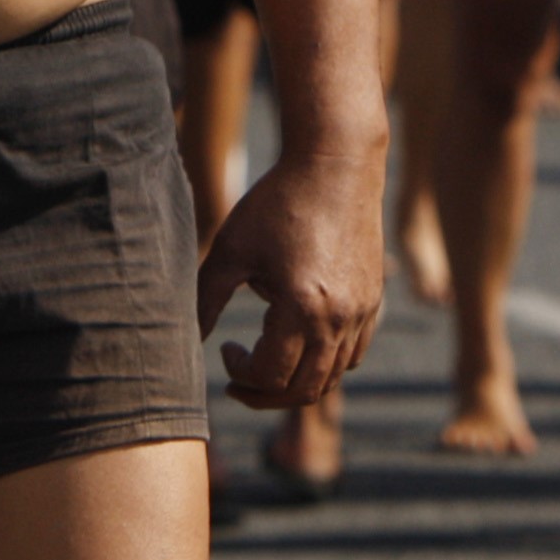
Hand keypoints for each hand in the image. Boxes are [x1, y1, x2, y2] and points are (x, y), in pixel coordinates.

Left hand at [196, 146, 385, 408]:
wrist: (336, 164)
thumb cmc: (277, 201)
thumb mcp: (231, 249)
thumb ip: (206, 299)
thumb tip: (186, 340)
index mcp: (302, 307)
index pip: (271, 376)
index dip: (240, 375)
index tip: (225, 349)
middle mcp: (339, 318)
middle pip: (304, 392)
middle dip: (265, 395)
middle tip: (239, 380)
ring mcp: (363, 312)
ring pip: (331, 378)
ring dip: (295, 383)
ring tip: (268, 365)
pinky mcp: (374, 301)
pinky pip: (353, 355)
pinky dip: (325, 364)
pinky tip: (299, 343)